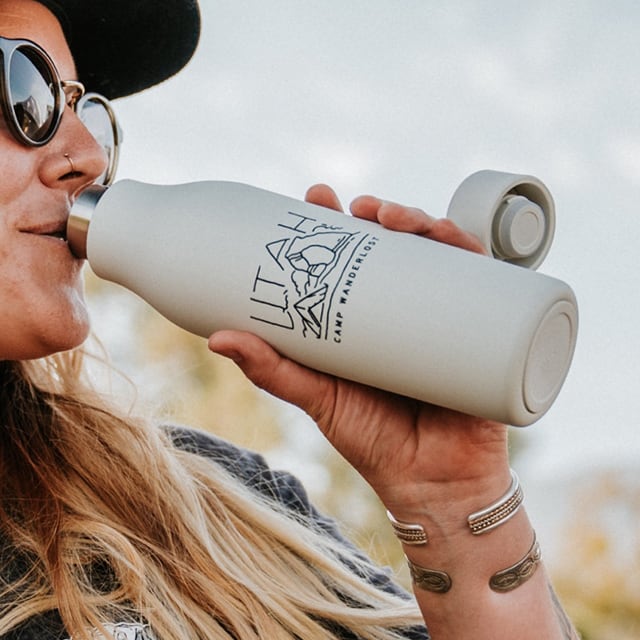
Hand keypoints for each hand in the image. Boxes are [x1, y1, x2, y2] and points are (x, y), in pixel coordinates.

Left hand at [208, 185, 508, 517]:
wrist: (434, 487)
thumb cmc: (374, 443)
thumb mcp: (319, 399)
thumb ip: (273, 371)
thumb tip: (217, 337)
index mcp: (368, 320)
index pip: (355, 258)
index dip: (339, 224)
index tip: (317, 197)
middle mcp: (407, 312)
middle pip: (399, 247)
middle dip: (381, 214)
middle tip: (357, 206)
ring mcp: (446, 320)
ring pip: (440, 256)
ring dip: (422, 223)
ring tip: (393, 218)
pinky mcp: (485, 334)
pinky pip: (485, 284)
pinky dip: (473, 253)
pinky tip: (452, 238)